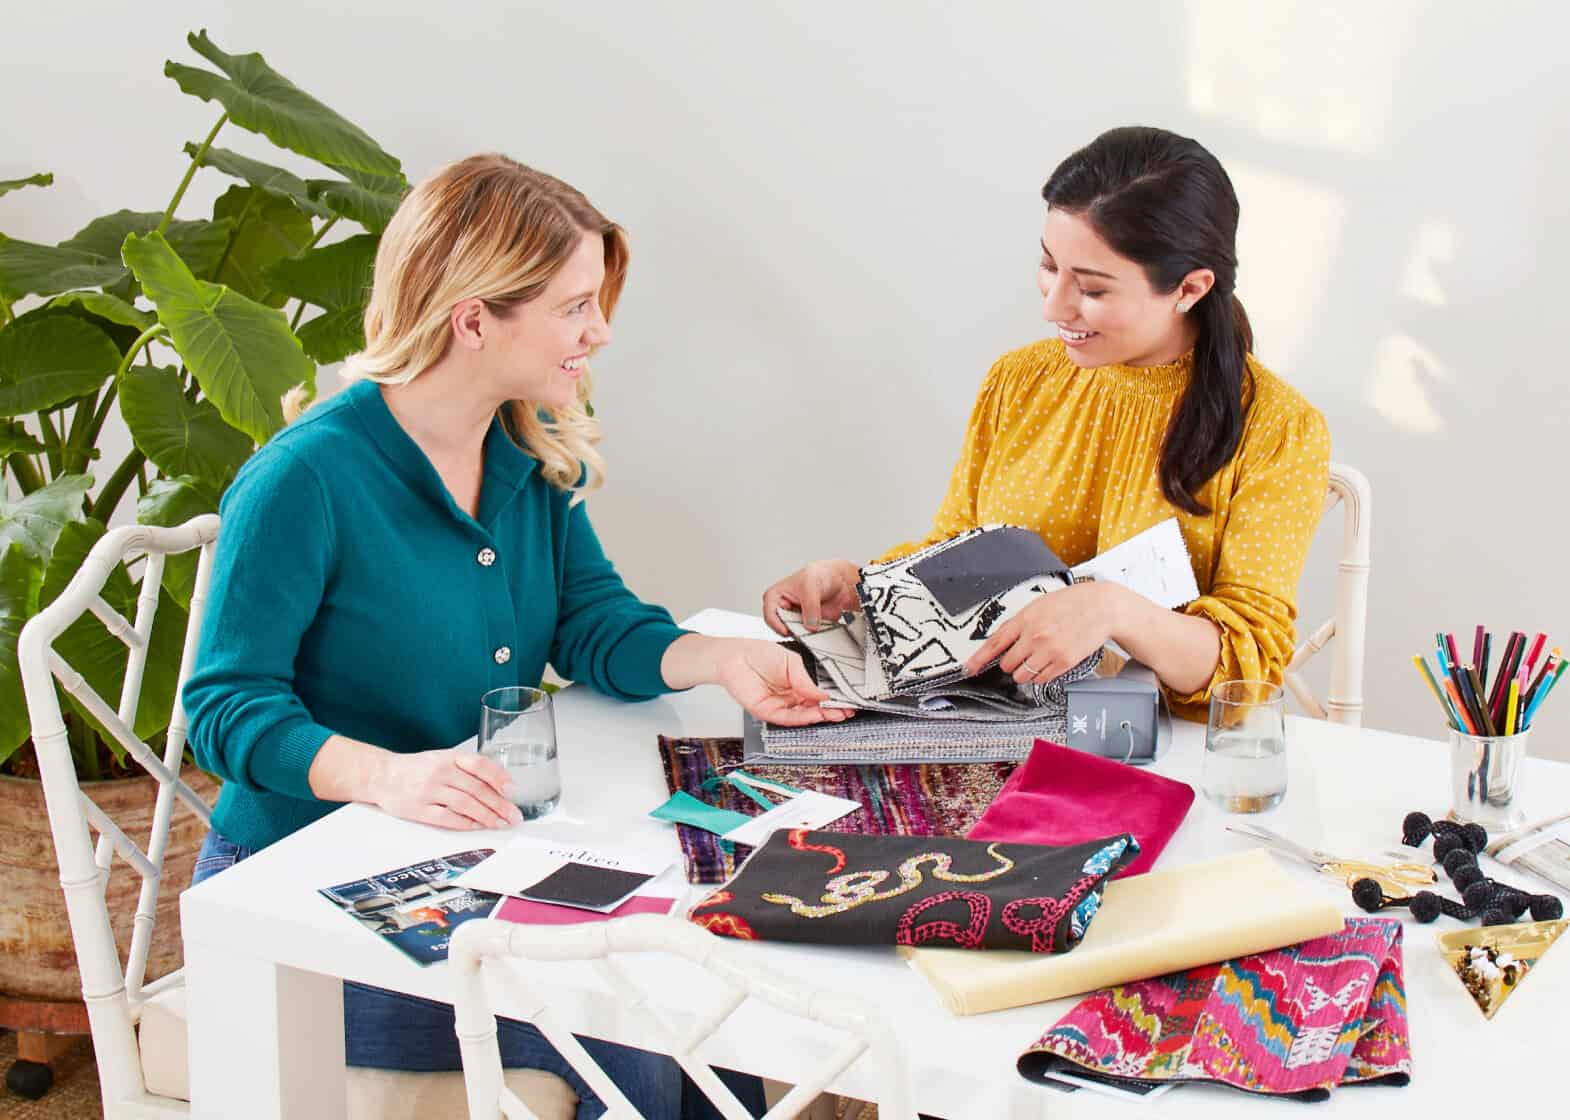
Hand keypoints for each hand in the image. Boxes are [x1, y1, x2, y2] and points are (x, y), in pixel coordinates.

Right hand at [366, 748, 522, 830]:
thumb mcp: (442, 758)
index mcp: (449, 757)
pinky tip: (477, 826)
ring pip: (465, 804)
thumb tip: (498, 786)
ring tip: (500, 824)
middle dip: (499, 804)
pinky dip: (464, 823)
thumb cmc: (416, 768)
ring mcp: (429, 790)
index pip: (479, 764)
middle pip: (476, 788)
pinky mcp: (419, 809)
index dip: (499, 777)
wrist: (381, 775)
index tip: (512, 791)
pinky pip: (446, 817)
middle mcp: (440, 772)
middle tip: (513, 815)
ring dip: (486, 816)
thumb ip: (466, 769)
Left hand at [710, 638, 853, 726]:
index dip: (834, 699)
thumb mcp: (791, 662)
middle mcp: (790, 697)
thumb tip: (824, 695)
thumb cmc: (759, 654)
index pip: (819, 695)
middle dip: (832, 711)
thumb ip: (807, 680)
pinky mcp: (768, 712)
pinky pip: (788, 718)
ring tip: (837, 713)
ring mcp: (780, 706)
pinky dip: (803, 717)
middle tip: (847, 711)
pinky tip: (816, 713)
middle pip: (814, 708)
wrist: (734, 656)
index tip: (848, 701)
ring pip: (804, 716)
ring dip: (821, 716)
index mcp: (797, 684)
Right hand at [761, 559, 860, 635]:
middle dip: (794, 630)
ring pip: (796, 634)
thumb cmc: (817, 575)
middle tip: (806, 628)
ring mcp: (796, 619)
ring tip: (816, 626)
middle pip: (782, 627)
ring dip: (806, 634)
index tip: (787, 630)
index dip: (777, 624)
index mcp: (775, 597)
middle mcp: (784, 610)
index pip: (770, 614)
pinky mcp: (808, 626)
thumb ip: (810, 606)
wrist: (837, 579)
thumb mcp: (811, 585)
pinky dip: (816, 636)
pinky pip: (810, 637)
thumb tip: (810, 625)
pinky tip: (822, 628)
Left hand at [963, 582, 1127, 683]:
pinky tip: (1048, 663)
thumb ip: (1020, 623)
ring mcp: (1049, 650)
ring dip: (1025, 672)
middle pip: (1007, 664)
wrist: (1101, 607)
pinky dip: (1040, 676)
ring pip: (1022, 675)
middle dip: (1010, 663)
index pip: (994, 644)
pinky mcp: (1064, 662)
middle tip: (1021, 656)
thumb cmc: (1071, 603)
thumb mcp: (1039, 605)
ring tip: (1037, 659)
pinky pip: (1041, 679)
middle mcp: (1034, 636)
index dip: (978, 659)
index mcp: (1024, 619)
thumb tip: (1002, 640)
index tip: (969, 669)